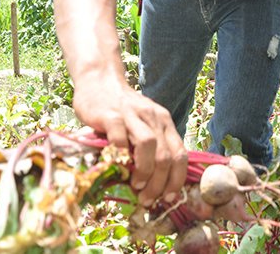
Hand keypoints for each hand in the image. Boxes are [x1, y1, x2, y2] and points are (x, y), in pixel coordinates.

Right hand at [72, 74, 187, 207]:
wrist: (99, 80)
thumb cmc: (120, 108)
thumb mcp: (142, 124)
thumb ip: (150, 147)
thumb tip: (153, 183)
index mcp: (164, 122)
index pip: (181, 155)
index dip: (177, 180)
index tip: (168, 197)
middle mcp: (153, 117)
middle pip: (166, 155)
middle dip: (160, 183)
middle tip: (148, 199)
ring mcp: (132, 114)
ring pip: (149, 145)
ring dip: (145, 171)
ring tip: (137, 186)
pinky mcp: (111, 114)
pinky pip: (120, 137)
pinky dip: (121, 154)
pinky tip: (117, 166)